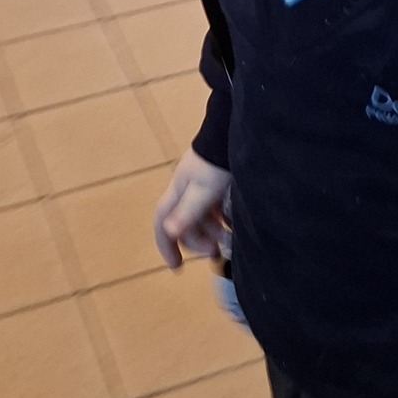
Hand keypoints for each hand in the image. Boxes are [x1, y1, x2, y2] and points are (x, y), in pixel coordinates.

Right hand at [153, 149, 232, 269]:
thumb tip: (169, 232)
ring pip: (202, 217)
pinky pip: (215, 208)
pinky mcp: (217, 181)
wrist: (235, 132)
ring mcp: (202, 185)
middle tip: (215, 253)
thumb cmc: (218, 161)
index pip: (162, 221)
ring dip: (213, 233)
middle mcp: (187, 189)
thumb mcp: (203, 191)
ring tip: (229, 243)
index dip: (166, 244)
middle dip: (198, 241)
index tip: (176, 266)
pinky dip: (221, 220)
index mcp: (178, 191)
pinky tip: (234, 225)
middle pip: (185, 223)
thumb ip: (187, 212)